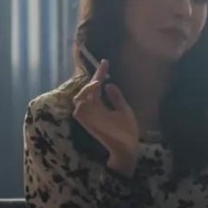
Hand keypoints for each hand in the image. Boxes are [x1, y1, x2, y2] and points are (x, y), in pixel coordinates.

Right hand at [73, 59, 140, 175]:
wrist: (129, 146)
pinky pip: (78, 110)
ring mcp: (89, 117)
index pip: (97, 87)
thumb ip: (116, 98)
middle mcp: (93, 110)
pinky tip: (93, 93)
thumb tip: (109, 84)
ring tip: (97, 82)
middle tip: (102, 69)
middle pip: (86, 91)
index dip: (100, 74)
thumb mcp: (124, 109)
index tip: (105, 62)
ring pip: (78, 99)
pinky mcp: (88, 123)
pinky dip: (83, 100)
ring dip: (86, 89)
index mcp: (101, 107)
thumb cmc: (127, 130)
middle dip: (92, 78)